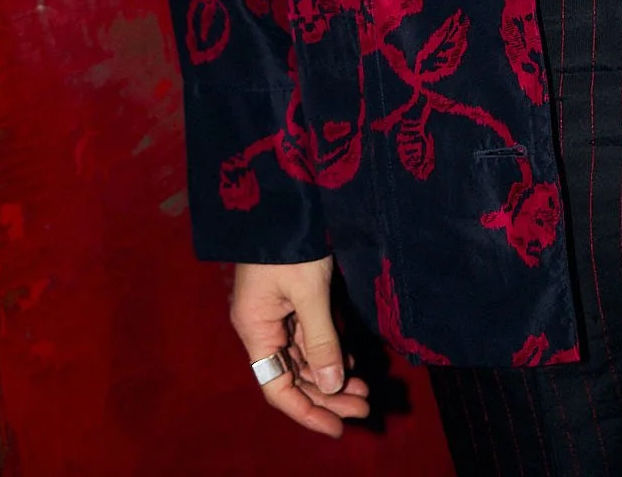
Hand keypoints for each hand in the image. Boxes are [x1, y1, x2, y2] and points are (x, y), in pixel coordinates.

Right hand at [231, 258, 370, 436]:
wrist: (285, 195)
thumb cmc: (291, 241)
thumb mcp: (309, 291)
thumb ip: (320, 339)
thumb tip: (332, 383)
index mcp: (256, 328)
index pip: (277, 388)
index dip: (307, 411)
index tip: (338, 426)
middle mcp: (263, 325)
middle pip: (294, 376)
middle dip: (328, 394)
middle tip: (365, 405)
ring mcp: (278, 312)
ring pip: (304, 357)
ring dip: (332, 373)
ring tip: (365, 388)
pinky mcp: (294, 297)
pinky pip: (310, 335)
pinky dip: (330, 349)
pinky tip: (352, 360)